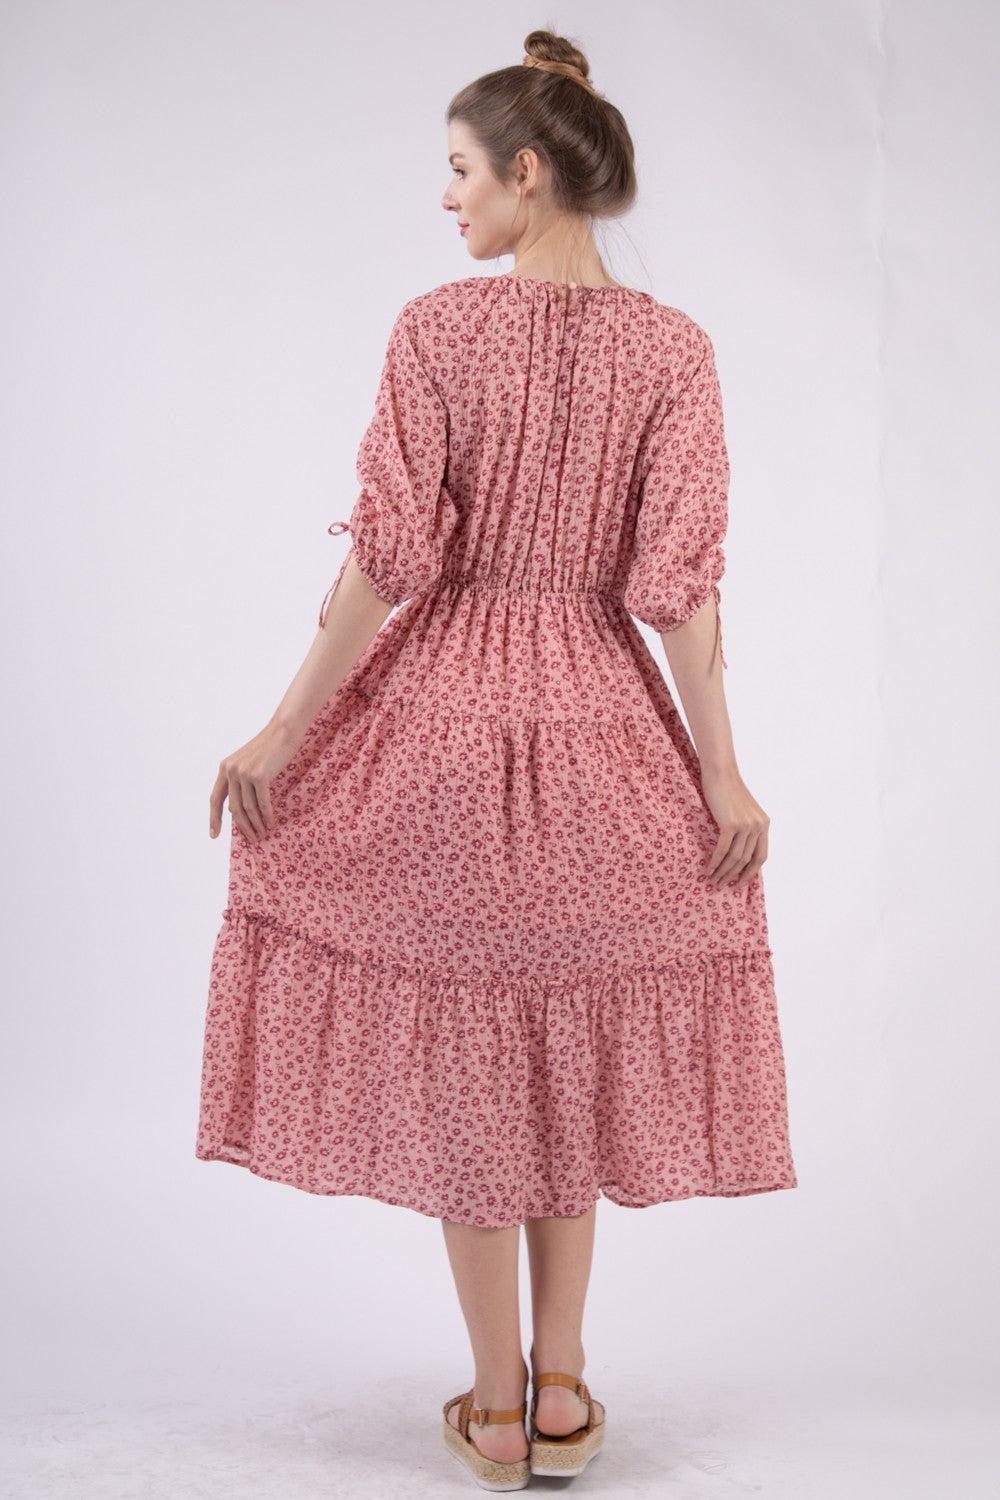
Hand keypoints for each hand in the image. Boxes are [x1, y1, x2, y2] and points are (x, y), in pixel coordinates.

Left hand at [209, 719, 300, 842]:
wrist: (283, 731)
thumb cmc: (269, 749)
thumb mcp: (248, 763)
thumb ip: (239, 781)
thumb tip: (236, 810)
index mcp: (224, 768)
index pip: (215, 799)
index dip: (214, 818)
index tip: (214, 835)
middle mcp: (231, 770)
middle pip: (234, 808)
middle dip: (243, 827)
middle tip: (252, 839)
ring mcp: (244, 772)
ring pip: (248, 807)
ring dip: (256, 824)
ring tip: (262, 834)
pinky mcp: (259, 775)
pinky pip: (262, 802)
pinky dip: (267, 815)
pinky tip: (271, 823)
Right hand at [699, 763, 768, 887]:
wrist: (720, 773)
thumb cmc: (727, 790)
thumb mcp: (743, 811)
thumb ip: (745, 829)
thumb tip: (737, 853)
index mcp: (764, 824)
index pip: (761, 856)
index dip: (751, 873)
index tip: (740, 884)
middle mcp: (758, 826)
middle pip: (746, 860)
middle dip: (734, 876)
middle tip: (722, 886)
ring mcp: (746, 825)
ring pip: (735, 857)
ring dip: (723, 872)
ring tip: (713, 881)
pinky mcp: (731, 823)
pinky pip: (723, 849)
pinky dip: (715, 862)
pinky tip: (708, 869)